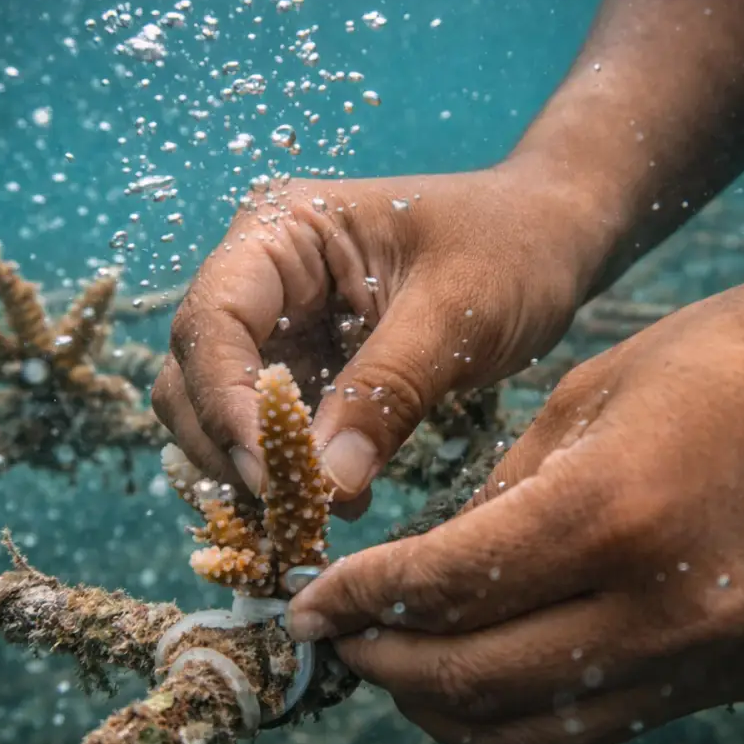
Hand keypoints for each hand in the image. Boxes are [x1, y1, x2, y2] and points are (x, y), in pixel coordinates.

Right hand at [152, 166, 605, 512]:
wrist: (549, 244)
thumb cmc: (511, 249)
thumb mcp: (457, 313)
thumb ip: (386, 391)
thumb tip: (322, 486)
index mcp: (282, 231)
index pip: (212, 322)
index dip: (227, 404)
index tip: (270, 473)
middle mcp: (260, 279)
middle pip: (194, 376)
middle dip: (233, 448)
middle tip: (294, 509)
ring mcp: (278, 329)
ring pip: (218, 415)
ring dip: (256, 471)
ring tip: (322, 511)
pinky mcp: (305, 373)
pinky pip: (269, 434)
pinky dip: (289, 475)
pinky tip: (344, 498)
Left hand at [285, 256, 743, 743]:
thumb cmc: (731, 357)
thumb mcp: (590, 397)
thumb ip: (502, 499)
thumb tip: (429, 573)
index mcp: (615, 511)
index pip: (446, 588)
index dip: (360, 600)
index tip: (308, 601)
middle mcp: (665, 610)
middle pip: (474, 682)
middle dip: (384, 664)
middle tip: (340, 634)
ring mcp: (710, 660)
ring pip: (530, 734)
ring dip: (442, 708)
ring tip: (400, 660)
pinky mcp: (738, 680)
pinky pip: (597, 727)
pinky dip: (520, 710)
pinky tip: (486, 665)